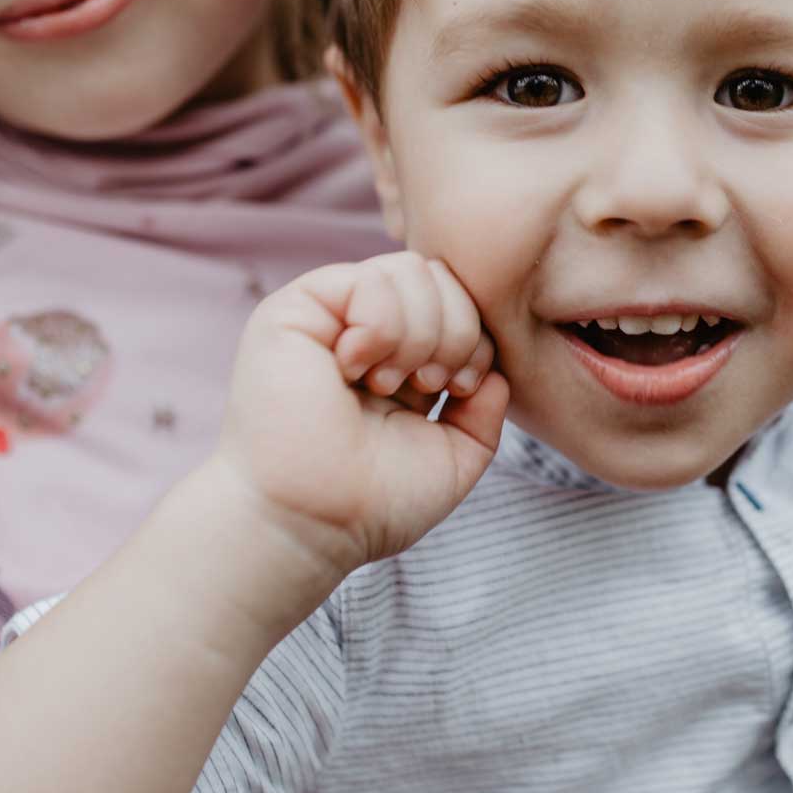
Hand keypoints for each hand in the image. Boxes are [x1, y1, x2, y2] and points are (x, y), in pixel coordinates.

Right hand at [212, 251, 508, 576]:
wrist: (311, 522)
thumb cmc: (373, 503)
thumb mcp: (453, 458)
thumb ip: (484, 414)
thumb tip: (496, 373)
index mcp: (401, 358)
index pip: (460, 303)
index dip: (477, 339)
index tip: (459, 391)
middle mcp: (365, 329)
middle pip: (442, 277)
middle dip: (456, 331)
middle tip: (426, 386)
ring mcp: (331, 316)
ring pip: (410, 270)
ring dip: (419, 332)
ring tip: (387, 383)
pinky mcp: (296, 310)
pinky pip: (367, 278)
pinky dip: (382, 325)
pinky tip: (357, 368)